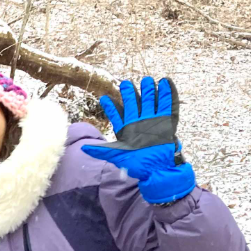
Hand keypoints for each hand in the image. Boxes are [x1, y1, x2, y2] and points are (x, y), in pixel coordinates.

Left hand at [80, 76, 195, 204]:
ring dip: (149, 91)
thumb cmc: (137, 164)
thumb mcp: (117, 156)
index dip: (111, 107)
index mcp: (127, 129)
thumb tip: (83, 148)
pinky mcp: (168, 122)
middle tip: (125, 83)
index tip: (104, 98)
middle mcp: (140, 123)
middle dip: (130, 94)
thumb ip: (101, 150)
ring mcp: (154, 121)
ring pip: (150, 102)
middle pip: (134, 104)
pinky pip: (168, 106)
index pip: (117, 115)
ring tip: (146, 80)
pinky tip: (166, 83)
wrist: (157, 169)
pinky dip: (168, 95)